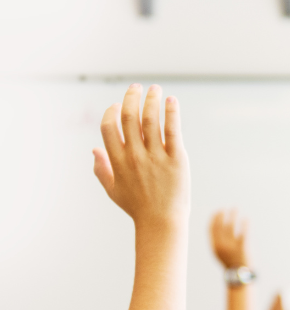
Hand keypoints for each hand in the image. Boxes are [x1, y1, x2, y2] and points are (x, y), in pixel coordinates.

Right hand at [93, 84, 189, 229]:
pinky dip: (172, 113)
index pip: (108, 127)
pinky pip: (173, 131)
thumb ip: (101, 169)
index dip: (111, 112)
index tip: (117, 104)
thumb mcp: (113, 190)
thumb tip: (94, 149)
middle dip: (131, 97)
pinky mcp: (176, 160)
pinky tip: (172, 101)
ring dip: (152, 100)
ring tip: (155, 89)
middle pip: (129, 117)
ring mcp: (156, 157)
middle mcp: (135, 156)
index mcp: (118, 161)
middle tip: (137, 87)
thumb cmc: (137, 208)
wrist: (162, 223)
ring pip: (150, 120)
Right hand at [210, 209, 249, 269]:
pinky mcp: (243, 248)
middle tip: (227, 207)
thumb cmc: (230, 261)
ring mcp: (231, 247)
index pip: (211, 228)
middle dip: (223, 214)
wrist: (239, 275)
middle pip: (221, 225)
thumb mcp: (220, 252)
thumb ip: (218, 240)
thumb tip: (221, 224)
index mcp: (214, 246)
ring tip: (236, 208)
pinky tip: (246, 218)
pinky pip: (243, 233)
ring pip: (231, 226)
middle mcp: (221, 246)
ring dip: (233, 215)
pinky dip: (244, 224)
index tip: (218, 210)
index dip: (214, 218)